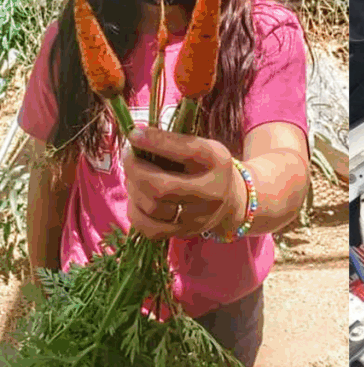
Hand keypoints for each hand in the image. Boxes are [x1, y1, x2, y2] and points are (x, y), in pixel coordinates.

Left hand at [122, 126, 246, 240]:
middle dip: (136, 170)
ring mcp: (198, 217)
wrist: (231, 201)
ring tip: (134, 177)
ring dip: (134, 188)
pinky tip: (138, 198)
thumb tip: (136, 137)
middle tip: (129, 158)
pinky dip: (135, 211)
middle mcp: (211, 192)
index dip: (157, 142)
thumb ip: (175, 143)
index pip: (188, 151)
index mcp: (217, 162)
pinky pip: (149, 228)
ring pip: (152, 208)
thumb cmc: (208, 167)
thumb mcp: (203, 147)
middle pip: (163, 187)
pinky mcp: (184, 233)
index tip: (134, 133)